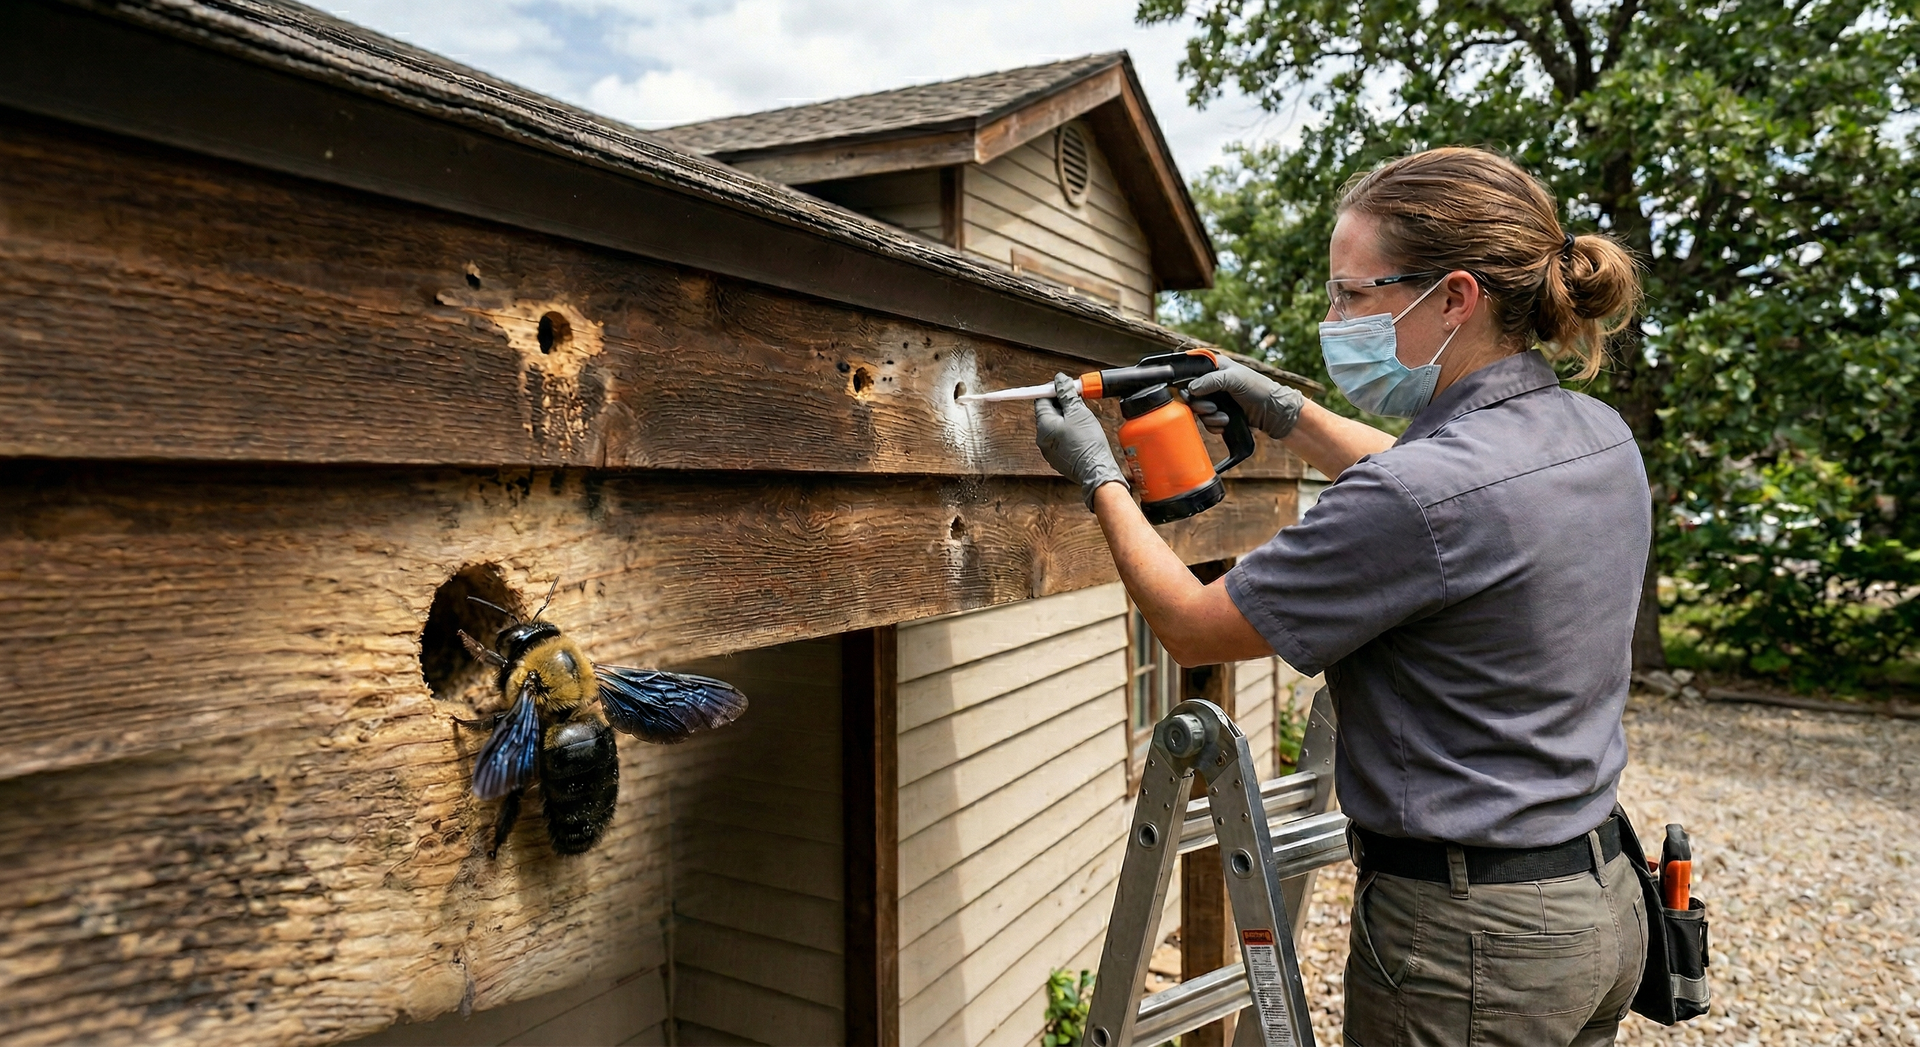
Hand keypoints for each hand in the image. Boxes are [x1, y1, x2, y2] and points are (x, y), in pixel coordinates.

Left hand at [1034, 373, 1127, 509]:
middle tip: (1077, 400)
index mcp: (1043, 426)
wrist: (1096, 470)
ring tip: (1082, 416)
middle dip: (1062, 404)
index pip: (1041, 400)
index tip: (1065, 386)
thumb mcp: (1078, 412)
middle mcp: (1042, 439)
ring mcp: (1050, 450)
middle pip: (1048, 413)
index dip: (1052, 390)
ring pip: (1055, 426)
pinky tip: (1082, 431)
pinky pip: (1061, 439)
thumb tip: (1059, 380)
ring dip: (1067, 417)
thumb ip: (1066, 394)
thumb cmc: (1087, 443)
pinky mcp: (1059, 458)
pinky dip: (1069, 431)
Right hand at [1185, 356, 1303, 439]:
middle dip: (1200, 405)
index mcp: (1214, 367)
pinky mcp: (1219, 413)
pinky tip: (1226, 423)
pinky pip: (1206, 422)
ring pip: (1198, 411)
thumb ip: (1211, 381)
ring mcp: (1215, 399)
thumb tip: (1191, 389)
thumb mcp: (1234, 379)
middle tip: (1213, 408)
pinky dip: (1214, 425)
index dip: (1188, 384)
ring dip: (1210, 418)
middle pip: (1190, 395)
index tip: (1193, 394)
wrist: (1273, 412)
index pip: (1190, 373)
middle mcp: (1212, 382)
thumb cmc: (1258, 389)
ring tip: (1225, 418)